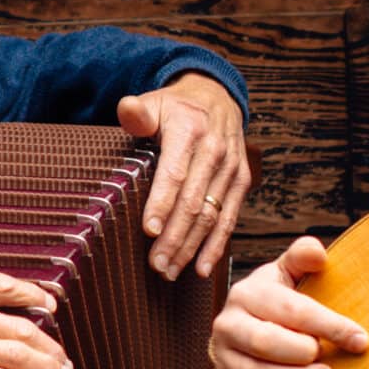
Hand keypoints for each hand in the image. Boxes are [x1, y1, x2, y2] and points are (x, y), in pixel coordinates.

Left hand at [117, 73, 251, 280]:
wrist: (217, 98)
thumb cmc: (177, 108)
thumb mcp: (155, 103)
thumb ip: (138, 113)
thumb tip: (126, 108)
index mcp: (190, 131)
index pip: (175, 173)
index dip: (162, 203)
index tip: (149, 231)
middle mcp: (215, 151)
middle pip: (193, 202)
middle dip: (174, 237)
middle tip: (156, 264)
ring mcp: (231, 169)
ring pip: (211, 216)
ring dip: (191, 247)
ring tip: (170, 270)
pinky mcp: (241, 182)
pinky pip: (229, 218)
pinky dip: (216, 246)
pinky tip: (201, 268)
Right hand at [208, 236, 368, 368]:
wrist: (245, 328)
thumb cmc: (277, 300)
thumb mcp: (286, 273)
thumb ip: (302, 257)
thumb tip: (319, 253)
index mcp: (247, 294)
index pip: (289, 309)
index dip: (328, 325)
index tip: (361, 339)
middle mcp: (227, 325)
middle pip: (264, 343)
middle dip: (303, 356)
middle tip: (332, 366)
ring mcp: (224, 359)